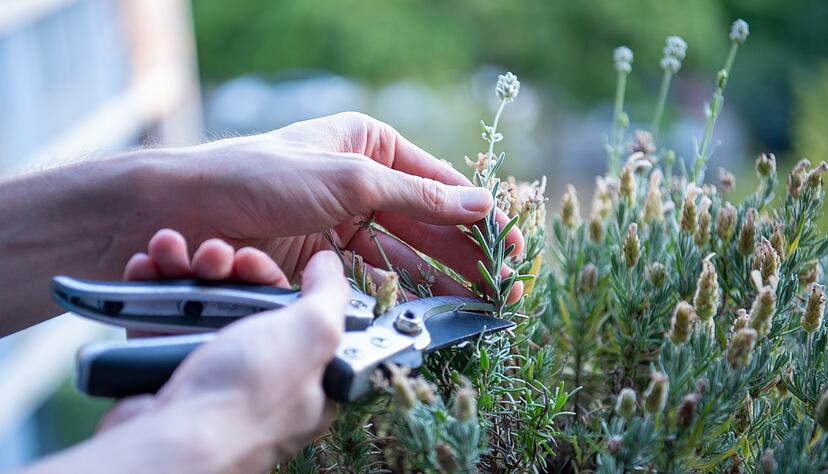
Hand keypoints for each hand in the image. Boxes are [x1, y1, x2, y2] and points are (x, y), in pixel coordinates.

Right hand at [97, 233, 346, 471]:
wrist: (169, 440)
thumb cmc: (249, 393)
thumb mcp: (313, 332)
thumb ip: (330, 295)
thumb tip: (330, 266)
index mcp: (309, 378)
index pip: (306, 319)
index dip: (282, 284)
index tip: (257, 264)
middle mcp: (264, 381)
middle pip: (250, 307)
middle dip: (227, 272)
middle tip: (212, 257)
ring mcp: (214, 381)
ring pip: (202, 311)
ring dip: (186, 274)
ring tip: (171, 252)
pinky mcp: (170, 380)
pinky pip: (162, 325)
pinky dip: (152, 294)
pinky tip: (147, 269)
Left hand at [164, 112, 523, 301]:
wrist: (188, 212)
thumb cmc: (264, 175)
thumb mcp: (349, 178)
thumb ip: (416, 196)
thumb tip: (478, 204)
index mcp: (369, 143)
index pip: (438, 182)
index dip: (478, 214)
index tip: (511, 243)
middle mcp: (360, 181)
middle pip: (427, 220)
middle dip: (467, 251)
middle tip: (504, 283)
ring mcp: (343, 220)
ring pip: (406, 251)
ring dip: (443, 275)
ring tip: (481, 301)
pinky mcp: (325, 256)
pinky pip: (375, 273)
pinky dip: (403, 289)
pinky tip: (432, 306)